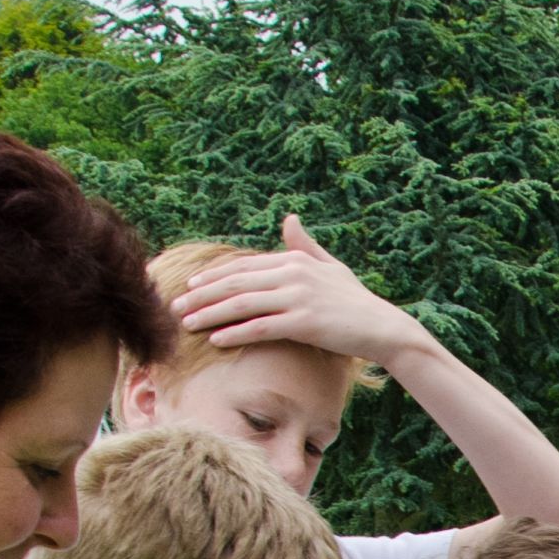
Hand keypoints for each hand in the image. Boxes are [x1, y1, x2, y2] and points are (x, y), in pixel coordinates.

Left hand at [174, 214, 431, 368]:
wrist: (383, 328)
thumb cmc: (356, 301)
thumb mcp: (331, 266)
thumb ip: (305, 245)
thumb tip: (289, 218)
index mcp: (293, 260)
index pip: (243, 267)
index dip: (212, 277)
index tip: (189, 287)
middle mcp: (292, 274)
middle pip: (235, 283)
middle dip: (201, 295)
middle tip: (175, 306)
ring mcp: (298, 297)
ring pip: (242, 304)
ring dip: (210, 314)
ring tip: (186, 323)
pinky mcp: (304, 322)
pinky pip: (260, 327)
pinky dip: (235, 332)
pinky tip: (216, 340)